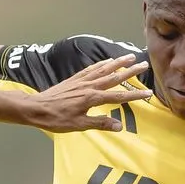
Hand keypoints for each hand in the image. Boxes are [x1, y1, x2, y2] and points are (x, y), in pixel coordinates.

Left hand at [29, 57, 152, 132]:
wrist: (36, 108)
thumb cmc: (56, 119)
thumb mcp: (79, 125)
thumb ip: (100, 123)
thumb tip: (120, 126)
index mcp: (93, 98)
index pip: (119, 96)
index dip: (134, 95)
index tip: (148, 92)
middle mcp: (89, 86)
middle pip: (114, 77)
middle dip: (130, 71)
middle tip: (144, 64)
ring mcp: (81, 81)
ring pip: (103, 69)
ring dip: (118, 62)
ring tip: (129, 56)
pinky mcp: (74, 79)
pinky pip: (91, 68)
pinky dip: (101, 64)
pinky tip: (107, 61)